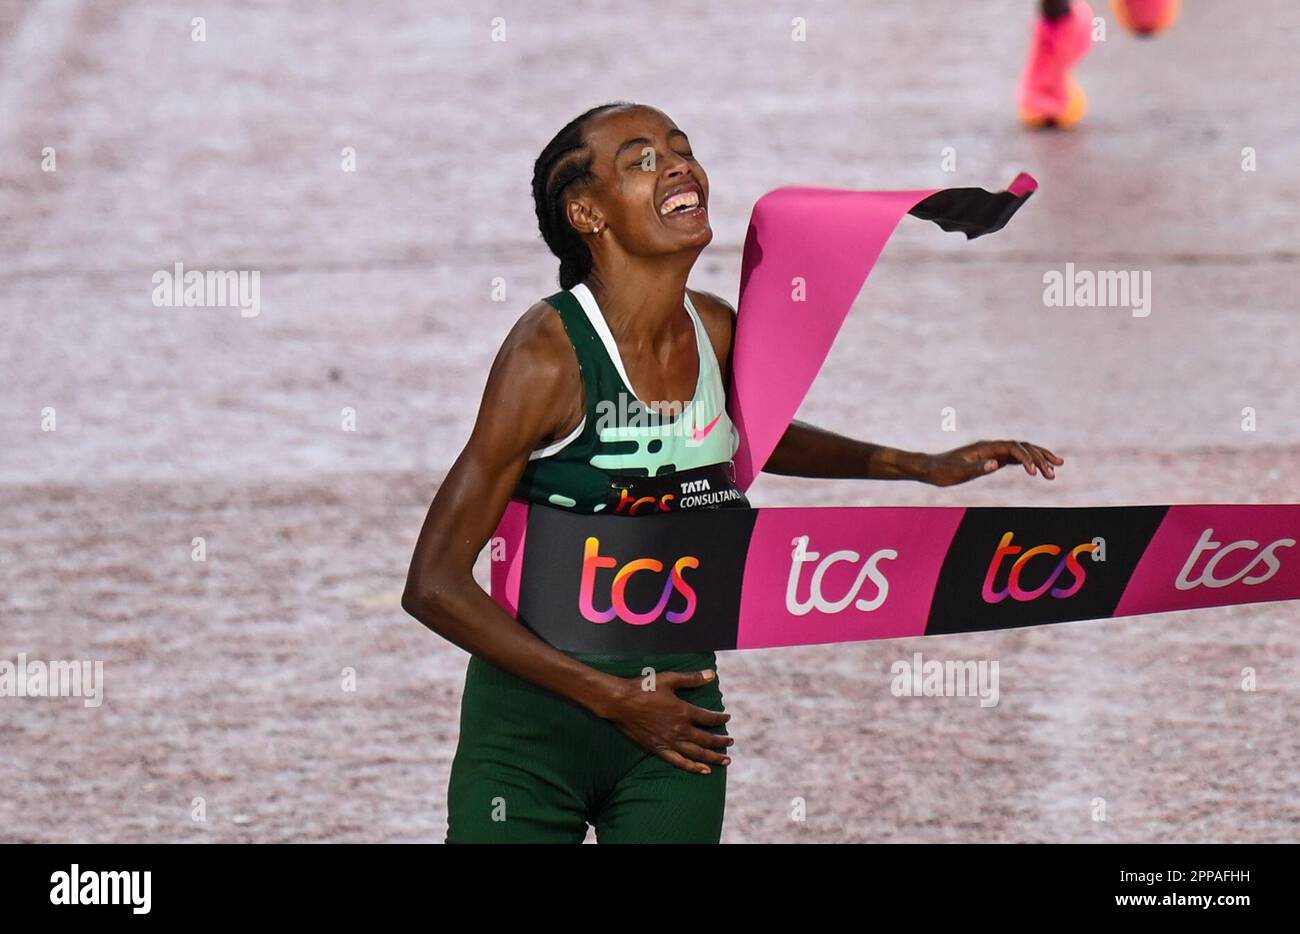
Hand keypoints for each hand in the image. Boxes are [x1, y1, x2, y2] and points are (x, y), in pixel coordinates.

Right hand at [601, 670, 733, 773]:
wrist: (621, 702)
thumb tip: (712, 674)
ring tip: (725, 760)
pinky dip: (693, 767)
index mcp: (684, 711)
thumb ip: (692, 679)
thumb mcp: (670, 679)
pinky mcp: (658, 748)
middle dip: (721, 741)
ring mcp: (670, 741)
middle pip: (707, 739)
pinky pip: (679, 761)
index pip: (709, 718)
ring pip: (697, 753)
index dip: (721, 718)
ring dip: (713, 757)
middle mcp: (680, 729)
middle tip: (731, 741)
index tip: (727, 718)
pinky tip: (704, 771)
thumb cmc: (644, 688)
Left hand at [923, 439, 1063, 486]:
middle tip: (1055, 471)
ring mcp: (992, 452)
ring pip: (1021, 450)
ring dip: (1039, 458)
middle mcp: (991, 447)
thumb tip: (995, 464)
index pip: (1013, 448)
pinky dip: (1029, 461)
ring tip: (1057, 468)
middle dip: (1040, 457)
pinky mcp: (991, 459)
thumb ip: (976, 468)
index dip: (1026, 458)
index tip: (1035, 473)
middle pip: (1022, 447)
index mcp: (984, 448)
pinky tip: (1039, 469)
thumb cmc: (942, 471)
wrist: (930, 468)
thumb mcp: (957, 472)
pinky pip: (1015, 457)